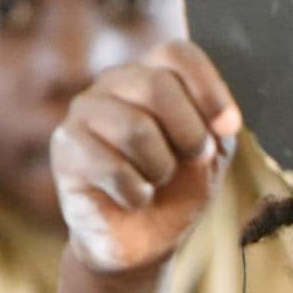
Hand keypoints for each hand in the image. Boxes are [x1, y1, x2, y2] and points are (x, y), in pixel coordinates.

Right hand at [51, 41, 240, 273]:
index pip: (178, 54)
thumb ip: (218, 126)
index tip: (227, 129)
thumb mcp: (211, 153)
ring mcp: (85, 112)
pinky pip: (111, 166)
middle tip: (192, 161)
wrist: (144, 239)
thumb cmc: (178, 189)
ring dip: (162, 168)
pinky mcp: (65, 147)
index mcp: (152, 75)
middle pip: (157, 85)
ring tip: (156, 181)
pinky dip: (137, 193)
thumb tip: (221, 122)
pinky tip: (134, 199)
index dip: (209, 88)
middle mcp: (113, 84)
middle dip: (189, 134)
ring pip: (135, 127)